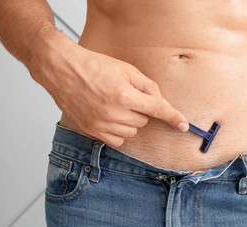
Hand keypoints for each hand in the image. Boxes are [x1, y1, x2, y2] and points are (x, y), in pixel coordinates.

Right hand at [30, 41, 188, 147]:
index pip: (157, 110)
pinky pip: (117, 140)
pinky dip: (119, 131)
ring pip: (131, 132)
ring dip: (130, 121)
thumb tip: (162, 103)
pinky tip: (110, 117)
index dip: (173, 118)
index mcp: (124, 95)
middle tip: (126, 96)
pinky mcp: (91, 131)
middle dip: (141, 110)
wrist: (62, 70)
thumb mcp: (126, 69)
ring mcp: (101, 124)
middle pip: (144, 121)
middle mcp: (113, 113)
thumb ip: (148, 87)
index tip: (184, 126)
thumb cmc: (93, 66)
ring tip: (115, 104)